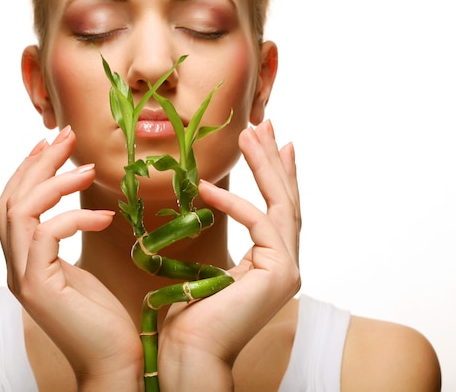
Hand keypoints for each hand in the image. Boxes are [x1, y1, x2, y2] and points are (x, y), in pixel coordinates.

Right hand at [0, 126, 142, 389]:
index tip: (48, 143)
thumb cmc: (100, 316)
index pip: (11, 205)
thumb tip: (79, 205)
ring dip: (52, 183)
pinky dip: (74, 217)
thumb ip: (66, 240)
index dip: (26, 170)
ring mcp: (22, 278)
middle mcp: (14, 267)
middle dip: (37, 164)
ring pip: (19, 213)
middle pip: (9, 201)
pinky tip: (104, 215)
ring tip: (86, 169)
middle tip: (65, 136)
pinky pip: (47, 236)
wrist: (110, 360)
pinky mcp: (38, 288)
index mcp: (23, 260)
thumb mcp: (79, 268)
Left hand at [158, 120, 300, 389]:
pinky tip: (207, 187)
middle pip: (285, 201)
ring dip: (264, 165)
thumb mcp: (206, 264)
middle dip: (275, 160)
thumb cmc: (191, 315)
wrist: (189, 351)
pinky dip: (233, 202)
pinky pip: (259, 223)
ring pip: (281, 205)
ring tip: (250, 133)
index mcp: (270, 263)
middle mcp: (285, 264)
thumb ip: (220, 237)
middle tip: (266, 125)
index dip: (276, 174)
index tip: (273, 144)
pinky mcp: (281, 273)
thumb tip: (208, 204)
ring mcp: (288, 269)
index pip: (277, 210)